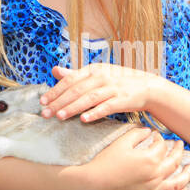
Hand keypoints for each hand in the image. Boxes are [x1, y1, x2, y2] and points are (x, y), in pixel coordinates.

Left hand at [41, 63, 159, 122]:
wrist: (147, 87)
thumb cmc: (118, 81)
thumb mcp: (96, 74)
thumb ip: (75, 74)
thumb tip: (55, 70)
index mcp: (93, 70)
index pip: (70, 80)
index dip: (55, 90)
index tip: (42, 101)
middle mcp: (101, 77)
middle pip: (76, 90)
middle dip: (59, 102)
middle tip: (45, 113)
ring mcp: (112, 88)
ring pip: (89, 98)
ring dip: (73, 107)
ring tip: (59, 116)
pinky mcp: (123, 99)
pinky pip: (107, 107)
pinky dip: (95, 113)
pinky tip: (84, 119)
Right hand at [85, 127, 189, 189]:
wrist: (95, 183)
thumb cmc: (107, 161)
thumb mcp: (121, 142)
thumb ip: (138, 133)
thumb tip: (149, 131)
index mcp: (150, 159)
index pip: (162, 146)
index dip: (161, 139)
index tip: (158, 137)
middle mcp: (155, 175)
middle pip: (174, 162)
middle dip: (178, 151)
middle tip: (180, 145)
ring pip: (177, 183)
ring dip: (186, 175)